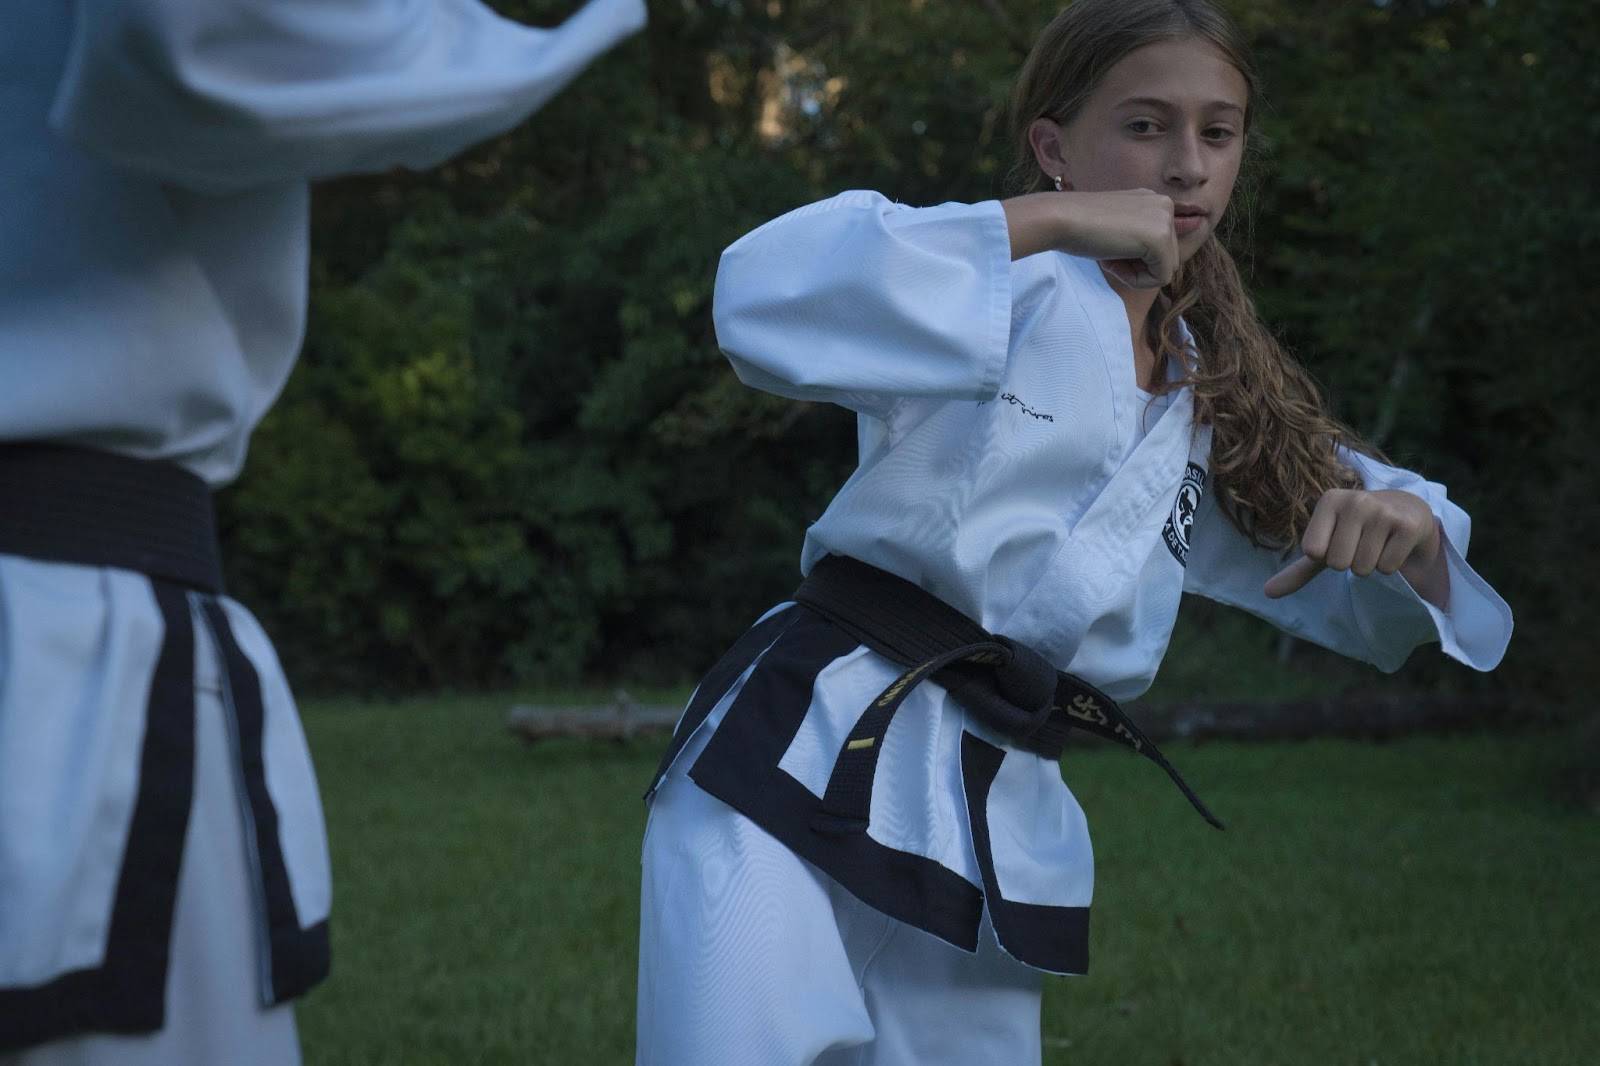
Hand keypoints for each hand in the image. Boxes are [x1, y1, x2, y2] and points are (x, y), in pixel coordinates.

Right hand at [1001, 189, 1177, 287]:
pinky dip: (1137, 281)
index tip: (1109, 249)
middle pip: (1167, 257)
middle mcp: (1164, 205)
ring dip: (1136, 274)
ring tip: (1110, 259)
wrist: (1060, 218)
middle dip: (1137, 266)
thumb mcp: (1117, 227)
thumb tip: (1152, 264)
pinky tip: (1114, 264)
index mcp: (1153, 201)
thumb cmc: (1079, 226)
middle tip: (1108, 257)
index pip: (1160, 246)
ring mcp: (1165, 220)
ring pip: (1166, 268)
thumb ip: (1137, 237)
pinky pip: (1161, 278)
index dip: (1134, 258)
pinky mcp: (1160, 239)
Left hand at [1264, 488, 1445, 604]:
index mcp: (1329, 500)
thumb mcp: (1325, 544)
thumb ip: (1298, 569)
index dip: (1325, 556)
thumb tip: (1267, 593)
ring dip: (1369, 565)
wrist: (1405, 511)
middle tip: (1360, 544)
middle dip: (1348, 563)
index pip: (1313, 551)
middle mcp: (1356, 500)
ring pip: (1363, 568)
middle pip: (1339, 563)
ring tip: (1376, 544)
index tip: (1337, 541)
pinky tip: (1393, 545)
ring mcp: (1383, 512)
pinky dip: (1389, 565)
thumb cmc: (1355, 530)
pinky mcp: (1406, 526)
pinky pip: (1387, 568)